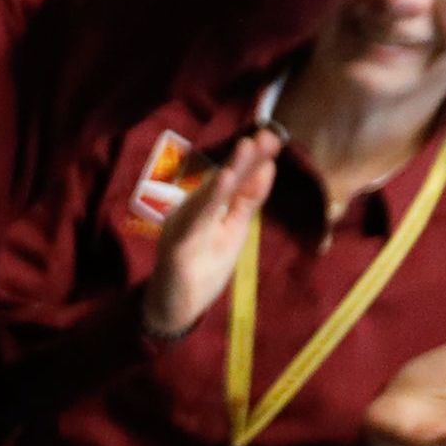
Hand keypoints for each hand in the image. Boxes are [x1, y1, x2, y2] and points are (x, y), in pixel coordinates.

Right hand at [138, 135, 279, 344]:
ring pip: (206, 198)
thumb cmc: (202, 268)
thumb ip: (247, 200)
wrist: (172, 309)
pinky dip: (207, 203)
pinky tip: (222, 185)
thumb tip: (268, 166)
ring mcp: (181, 228)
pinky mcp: (176, 248)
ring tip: (245, 152)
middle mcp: (191, 211)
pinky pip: (193, 224)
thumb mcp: (232, 230)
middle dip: (243, 159)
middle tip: (266, 136)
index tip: (273, 137)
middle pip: (220, 182)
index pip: (234, 179)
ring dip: (226, 175)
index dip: (253, 159)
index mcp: (207, 206)